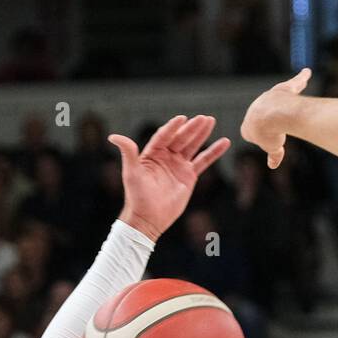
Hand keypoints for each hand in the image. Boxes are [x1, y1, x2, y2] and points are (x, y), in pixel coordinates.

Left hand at [110, 117, 230, 240]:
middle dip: (192, 128)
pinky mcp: (189, 176)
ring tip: (211, 121)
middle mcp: (166, 156)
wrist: (149, 219)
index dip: (173, 127)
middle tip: (203, 118)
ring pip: (192, 146)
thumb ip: (128, 153)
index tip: (183, 118)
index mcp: (152, 153)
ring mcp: (178, 165)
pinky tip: (224, 142)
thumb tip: (113, 137)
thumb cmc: (137, 197)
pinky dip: (213, 152)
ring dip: (202, 134)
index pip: (164, 136)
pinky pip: (203, 161)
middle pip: (181, 138)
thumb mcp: (131, 173)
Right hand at [240, 68, 310, 168]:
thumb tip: (272, 165)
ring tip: (288, 116)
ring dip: (281, 108)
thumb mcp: (272, 148)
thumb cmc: (270, 134)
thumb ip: (274, 155)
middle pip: (263, 117)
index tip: (269, 141)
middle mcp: (254, 108)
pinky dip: (301, 78)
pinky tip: (308, 72)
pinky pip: (294, 83)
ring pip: (275, 101)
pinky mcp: (282, 89)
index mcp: (247, 126)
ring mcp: (268, 98)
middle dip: (271, 125)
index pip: (251, 134)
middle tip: (279, 131)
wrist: (273, 116)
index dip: (262, 140)